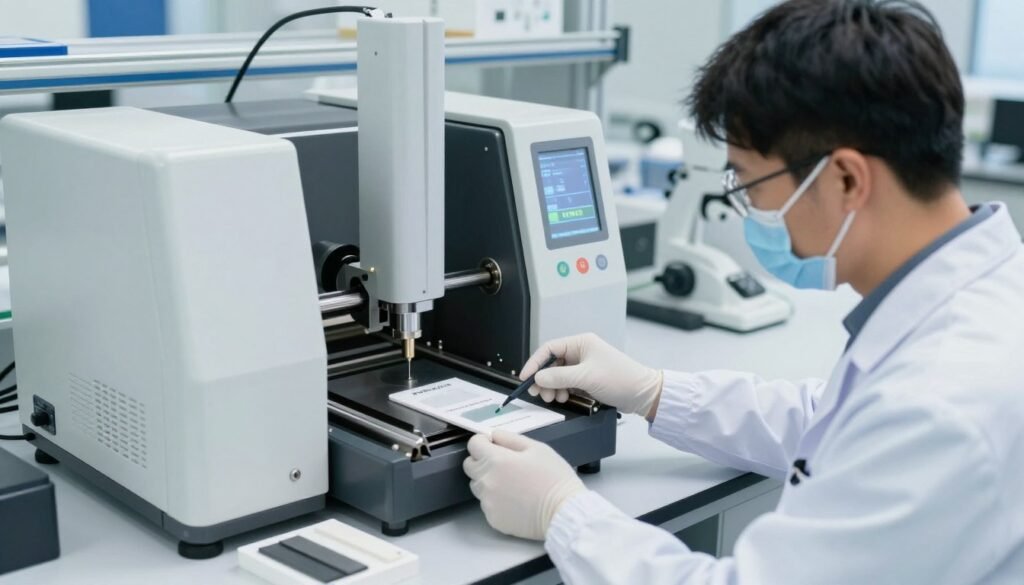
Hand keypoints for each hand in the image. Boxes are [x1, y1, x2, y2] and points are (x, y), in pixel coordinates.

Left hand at [463, 430, 585, 539]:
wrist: (563, 512)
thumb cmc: (554, 478)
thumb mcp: (538, 448)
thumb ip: (511, 439)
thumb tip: (494, 435)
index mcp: (496, 460)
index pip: (473, 445)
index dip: (483, 442)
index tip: (493, 445)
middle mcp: (487, 481)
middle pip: (470, 466)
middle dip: (482, 461)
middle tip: (504, 465)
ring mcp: (488, 502)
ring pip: (477, 486)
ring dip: (488, 481)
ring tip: (512, 484)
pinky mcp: (493, 519)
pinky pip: (487, 504)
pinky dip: (496, 500)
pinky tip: (515, 500)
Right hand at [520, 333, 662, 417]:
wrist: (642, 394)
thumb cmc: (621, 379)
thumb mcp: (586, 377)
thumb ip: (559, 377)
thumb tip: (538, 377)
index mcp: (581, 343)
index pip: (549, 349)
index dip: (535, 363)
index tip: (525, 377)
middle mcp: (581, 352)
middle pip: (552, 363)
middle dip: (543, 379)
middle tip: (538, 392)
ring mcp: (584, 366)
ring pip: (558, 375)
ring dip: (552, 387)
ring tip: (553, 397)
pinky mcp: (587, 378)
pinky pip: (567, 383)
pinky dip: (562, 391)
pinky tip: (564, 397)